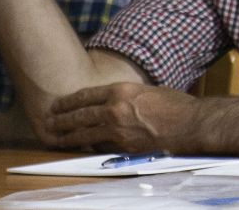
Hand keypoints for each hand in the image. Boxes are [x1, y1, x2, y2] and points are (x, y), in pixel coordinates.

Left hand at [44, 82, 202, 152]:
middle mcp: (115, 109)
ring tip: (56, 136)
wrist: (190, 124)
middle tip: (49, 121)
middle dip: (62, 119)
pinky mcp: (123, 147)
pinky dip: (89, 146)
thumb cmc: (176, 105)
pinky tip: (81, 147)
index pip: (86, 95)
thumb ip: (129, 96)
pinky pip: (100, 146)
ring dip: (68, 136)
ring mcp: (117, 130)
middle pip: (80, 115)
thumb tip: (118, 102)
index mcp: (122, 90)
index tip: (58, 104)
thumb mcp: (149, 91)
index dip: (69, 100)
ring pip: (84, 133)